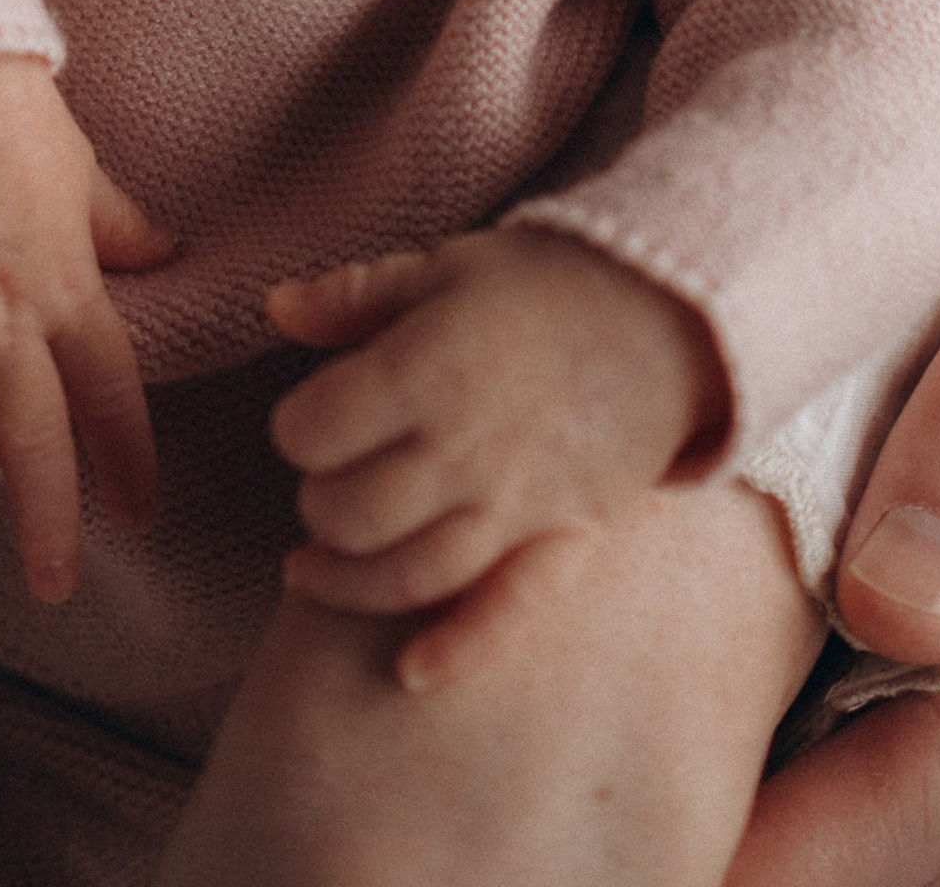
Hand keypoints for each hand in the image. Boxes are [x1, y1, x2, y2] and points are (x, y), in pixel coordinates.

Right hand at [0, 53, 174, 604]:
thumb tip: (175, 255)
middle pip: (31, 428)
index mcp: (64, 280)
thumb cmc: (9, 108)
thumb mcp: (85, 171)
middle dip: (48, 513)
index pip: (109, 388)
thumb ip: (122, 227)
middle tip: (57, 586)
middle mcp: (0, 307)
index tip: (137, 517)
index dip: (125, 457)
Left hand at [265, 225, 726, 688]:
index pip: (314, 430)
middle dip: (319, 502)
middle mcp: (465, 447)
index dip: (296, 426)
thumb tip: (276, 307)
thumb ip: (353, 295)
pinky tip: (412, 671)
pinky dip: (460, 648)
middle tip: (326, 478)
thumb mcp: (440, 269)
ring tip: (310, 571)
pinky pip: (509, 611)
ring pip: (410, 574)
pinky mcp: (562, 538)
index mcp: (426, 370)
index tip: (309, 415)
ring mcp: (516, 504)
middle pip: (350, 513)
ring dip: (348, 583)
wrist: (663, 311)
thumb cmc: (539, 283)